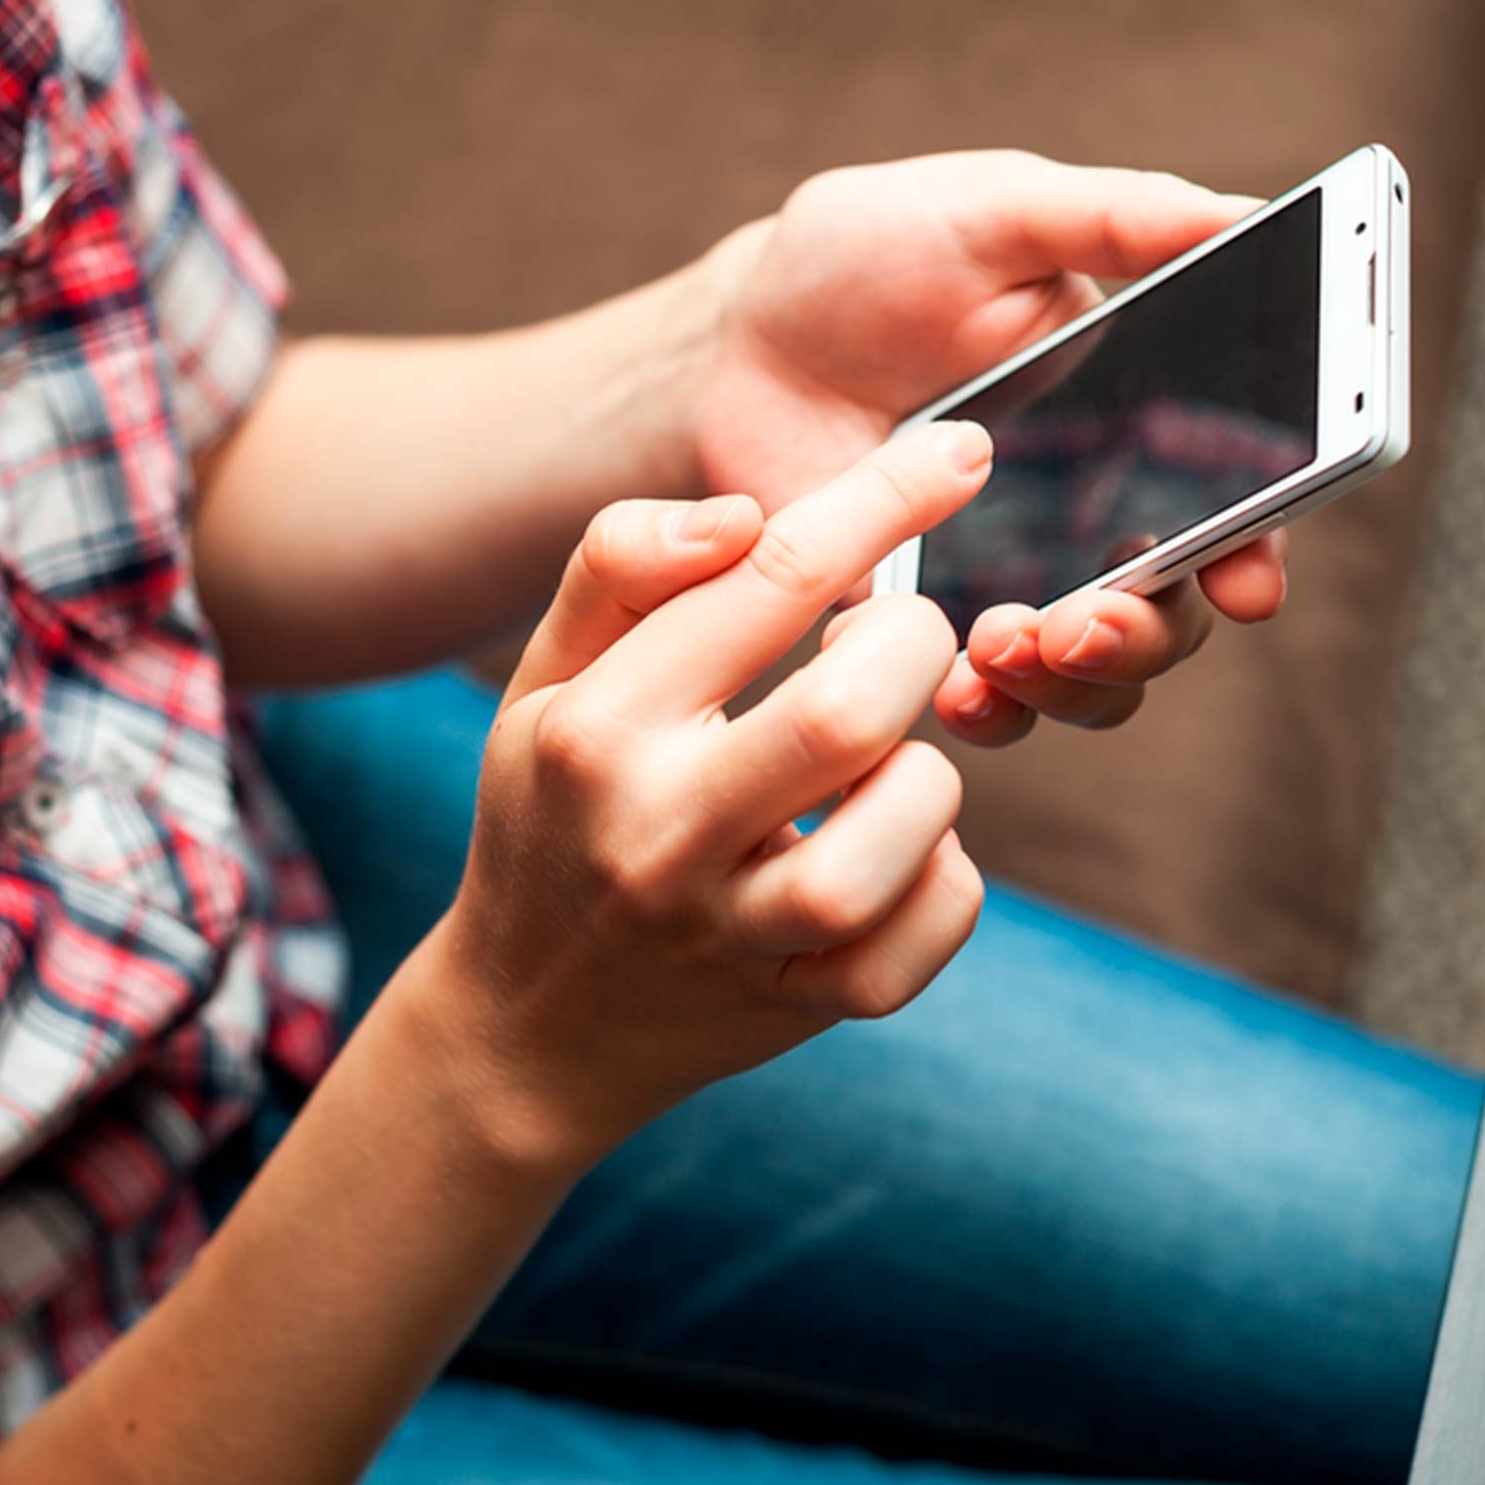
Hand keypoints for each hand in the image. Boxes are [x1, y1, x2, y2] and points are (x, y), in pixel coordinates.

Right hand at [415, 423, 992, 1168]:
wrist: (525, 1032)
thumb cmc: (554, 821)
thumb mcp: (543, 686)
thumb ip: (620, 572)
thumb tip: (743, 515)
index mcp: (598, 729)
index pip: (764, 579)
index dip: (882, 499)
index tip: (959, 453)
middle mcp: (659, 830)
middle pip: (848, 710)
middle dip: (912, 648)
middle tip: (898, 645)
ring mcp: (732, 934)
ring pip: (903, 829)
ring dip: (926, 778)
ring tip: (882, 770)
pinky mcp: (795, 1009)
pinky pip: (927, 932)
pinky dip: (944, 883)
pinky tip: (895, 858)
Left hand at [691, 149, 1286, 745]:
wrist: (732, 341)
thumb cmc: (861, 259)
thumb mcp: (989, 211)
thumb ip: (1111, 216)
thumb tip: (1238, 214)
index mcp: (1134, 421)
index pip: (1234, 505)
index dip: (1255, 552)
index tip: (1247, 581)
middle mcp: (1088, 518)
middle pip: (1172, 617)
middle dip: (1147, 634)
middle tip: (1084, 618)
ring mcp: (1006, 584)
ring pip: (1091, 683)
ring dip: (1072, 687)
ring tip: (1003, 645)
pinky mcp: (920, 629)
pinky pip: (980, 704)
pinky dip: (985, 710)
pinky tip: (952, 686)